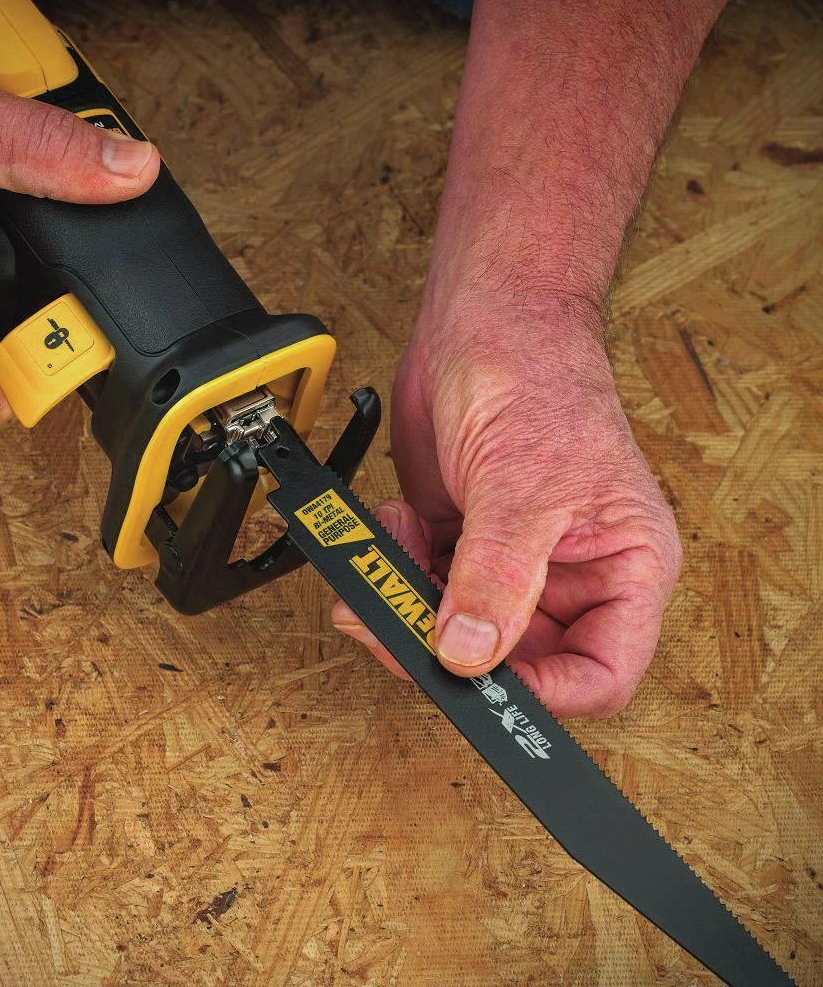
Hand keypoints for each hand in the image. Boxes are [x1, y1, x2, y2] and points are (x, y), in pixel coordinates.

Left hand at [332, 295, 681, 718]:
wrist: (484, 321)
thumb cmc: (539, 380)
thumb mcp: (525, 488)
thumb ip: (496, 579)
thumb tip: (468, 654)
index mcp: (624, 567)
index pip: (600, 674)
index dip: (544, 695)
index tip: (478, 684)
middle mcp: (571, 573)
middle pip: (515, 660)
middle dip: (451, 648)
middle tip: (397, 625)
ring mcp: (511, 560)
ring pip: (459, 629)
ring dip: (412, 605)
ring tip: (392, 556)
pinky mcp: (463, 540)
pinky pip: (424, 586)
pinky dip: (398, 568)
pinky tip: (397, 525)